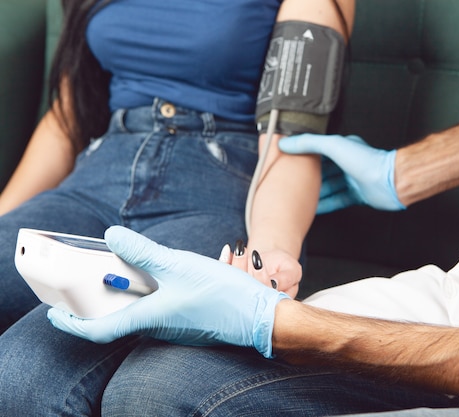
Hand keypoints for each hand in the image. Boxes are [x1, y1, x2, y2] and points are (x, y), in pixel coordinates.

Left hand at [47, 226, 289, 357]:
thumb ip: (142, 251)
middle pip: (118, 316)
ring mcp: (174, 326)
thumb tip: (113, 236)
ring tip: (131, 265)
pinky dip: (153, 290)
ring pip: (142, 308)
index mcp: (148, 318)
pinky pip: (161, 306)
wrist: (259, 315)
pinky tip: (168, 271)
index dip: (72, 324)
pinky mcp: (188, 321)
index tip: (56, 314)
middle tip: (92, 277)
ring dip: (130, 290)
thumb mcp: (177, 265)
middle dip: (101, 298)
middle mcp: (157, 327)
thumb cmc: (220, 295)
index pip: (98, 329)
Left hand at [221, 241, 301, 298]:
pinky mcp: (232, 286)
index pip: (265, 296)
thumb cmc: (285, 268)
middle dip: (244, 270)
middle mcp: (256, 304)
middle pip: (247, 290)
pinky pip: (225, 277)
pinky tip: (228, 250)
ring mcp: (242, 296)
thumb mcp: (292, 270)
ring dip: (235, 265)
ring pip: (234, 284)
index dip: (260, 279)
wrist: (273, 263)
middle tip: (245, 252)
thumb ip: (286, 278)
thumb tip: (273, 283)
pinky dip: (224, 262)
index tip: (258, 262)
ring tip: (239, 250)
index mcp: (273, 304)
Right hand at [279, 134, 405, 212]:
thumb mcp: (334, 146)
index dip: (303, 155)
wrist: (390, 181)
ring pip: (329, 187)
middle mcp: (348, 162)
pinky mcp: (357, 195)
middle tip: (291, 182)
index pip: (318, 150)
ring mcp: (352, 179)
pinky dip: (325, 205)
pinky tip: (314, 209)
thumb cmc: (369, 161)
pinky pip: (337, 200)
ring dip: (315, 193)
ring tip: (299, 198)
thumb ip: (310, 143)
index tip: (289, 160)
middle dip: (308, 177)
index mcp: (343, 147)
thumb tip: (288, 143)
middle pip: (323, 171)